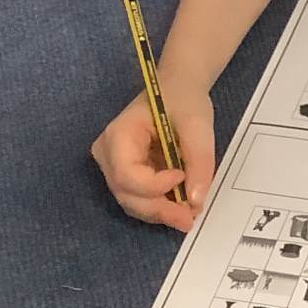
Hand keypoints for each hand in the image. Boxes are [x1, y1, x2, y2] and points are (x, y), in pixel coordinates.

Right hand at [91, 86, 215, 231]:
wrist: (178, 88)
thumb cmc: (184, 99)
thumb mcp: (198, 125)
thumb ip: (199, 161)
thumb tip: (196, 201)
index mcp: (119, 135)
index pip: (126, 175)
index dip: (154, 186)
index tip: (182, 175)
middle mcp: (107, 154)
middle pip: (126, 193)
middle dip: (158, 209)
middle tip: (189, 219)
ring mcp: (113, 165)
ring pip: (131, 201)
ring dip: (159, 212)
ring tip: (188, 216)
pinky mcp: (126, 173)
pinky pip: (139, 197)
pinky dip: (159, 205)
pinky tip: (180, 208)